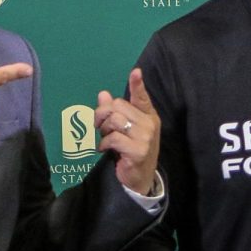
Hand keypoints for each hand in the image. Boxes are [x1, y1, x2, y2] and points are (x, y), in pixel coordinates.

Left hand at [95, 68, 160, 195]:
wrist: (140, 178)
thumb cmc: (132, 151)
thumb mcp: (124, 130)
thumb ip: (115, 112)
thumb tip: (103, 94)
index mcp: (148, 116)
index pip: (142, 97)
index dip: (138, 85)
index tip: (136, 72)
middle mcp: (149, 124)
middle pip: (118, 106)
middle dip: (103, 115)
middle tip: (101, 127)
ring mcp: (145, 138)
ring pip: (114, 121)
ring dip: (103, 130)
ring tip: (105, 139)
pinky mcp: (138, 151)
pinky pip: (113, 138)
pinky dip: (104, 143)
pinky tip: (104, 149)